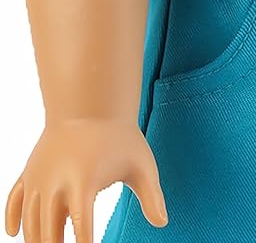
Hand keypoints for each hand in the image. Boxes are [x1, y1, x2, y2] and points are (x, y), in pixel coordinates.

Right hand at [4, 118, 167, 242]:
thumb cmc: (120, 137)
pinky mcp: (30, 173)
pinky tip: (15, 233)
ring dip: (37, 240)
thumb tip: (162, 222)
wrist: (90, 104)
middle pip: (49, 233)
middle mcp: (56, 183)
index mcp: (84, 183)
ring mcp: (39, 178)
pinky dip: (12, 219)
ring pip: (30, 223)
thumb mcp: (141, 164)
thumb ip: (152, 196)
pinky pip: (13, 201)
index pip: (82, 231)